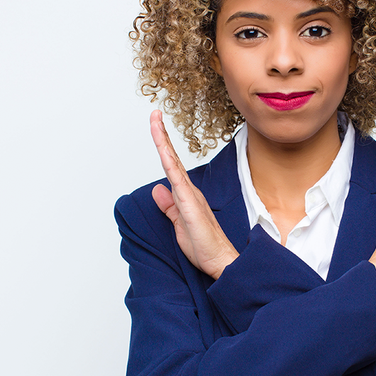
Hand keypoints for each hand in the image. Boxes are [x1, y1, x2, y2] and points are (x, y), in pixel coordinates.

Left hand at [149, 110, 238, 278]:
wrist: (220, 261)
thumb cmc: (204, 246)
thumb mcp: (178, 224)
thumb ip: (168, 207)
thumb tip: (158, 189)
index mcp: (185, 195)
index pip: (171, 165)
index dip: (163, 146)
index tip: (157, 126)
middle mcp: (188, 191)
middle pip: (171, 158)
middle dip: (162, 135)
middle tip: (154, 114)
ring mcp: (190, 196)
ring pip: (173, 163)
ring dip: (163, 142)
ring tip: (156, 122)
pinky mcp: (190, 205)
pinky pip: (177, 180)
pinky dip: (170, 164)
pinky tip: (164, 152)